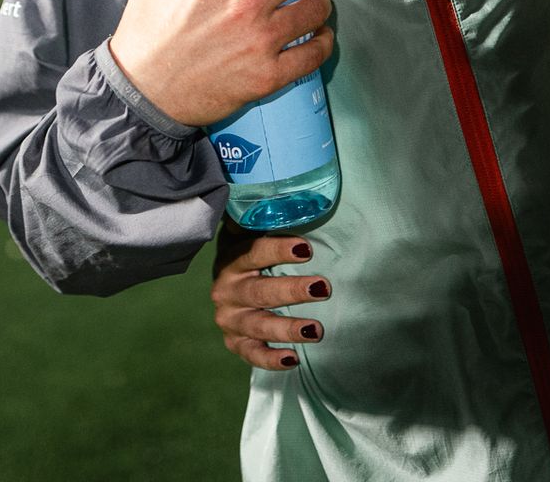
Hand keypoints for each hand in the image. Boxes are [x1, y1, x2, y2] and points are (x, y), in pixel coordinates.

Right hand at [108, 0, 340, 125]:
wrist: (141, 93)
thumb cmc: (146, 32)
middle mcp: (246, 0)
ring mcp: (260, 39)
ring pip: (318, 8)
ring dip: (317, 5)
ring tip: (305, 8)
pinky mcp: (268, 75)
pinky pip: (317, 52)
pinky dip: (321, 42)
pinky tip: (313, 38)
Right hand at [212, 228, 327, 370]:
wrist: (228, 284)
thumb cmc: (252, 254)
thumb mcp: (252, 234)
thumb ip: (265, 219)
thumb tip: (289, 191)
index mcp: (232, 259)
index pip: (255, 253)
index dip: (280, 250)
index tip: (308, 248)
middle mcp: (226, 290)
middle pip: (259, 292)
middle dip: (291, 291)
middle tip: (323, 288)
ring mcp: (229, 319)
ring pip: (257, 326)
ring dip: (286, 328)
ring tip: (316, 330)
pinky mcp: (234, 342)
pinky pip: (251, 354)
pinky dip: (270, 359)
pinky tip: (292, 359)